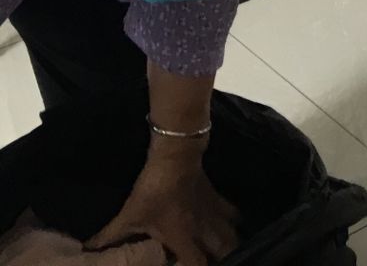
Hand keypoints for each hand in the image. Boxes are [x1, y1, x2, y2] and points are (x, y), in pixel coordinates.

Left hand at [89, 144, 239, 265]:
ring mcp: (214, 213)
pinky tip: (227, 226)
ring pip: (232, 235)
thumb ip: (109, 235)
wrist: (176, 158)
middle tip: (209, 262)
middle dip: (220, 260)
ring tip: (222, 252)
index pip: (197, 264)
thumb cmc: (153, 191)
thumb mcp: (129, 215)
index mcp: (183, 238)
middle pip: (224, 252)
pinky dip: (232, 223)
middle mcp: (204, 229)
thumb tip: (87, 249)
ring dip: (229, 245)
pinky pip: (233, 214)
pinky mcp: (218, 198)